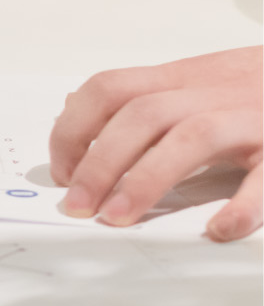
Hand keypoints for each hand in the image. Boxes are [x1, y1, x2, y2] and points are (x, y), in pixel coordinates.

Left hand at [50, 46, 262, 240]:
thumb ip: (143, 95)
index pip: (111, 88)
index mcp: (186, 77)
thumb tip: (72, 108)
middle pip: (142, 115)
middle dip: (100, 162)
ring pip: (193, 136)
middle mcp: (216, 91)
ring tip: (119, 218)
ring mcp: (255, 117)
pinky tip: (219, 228)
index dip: (75, 127)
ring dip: (148, 179)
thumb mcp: (199, 79)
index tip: (62, 170)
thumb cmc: (261, 86)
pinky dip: (244, 204)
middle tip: (78, 205)